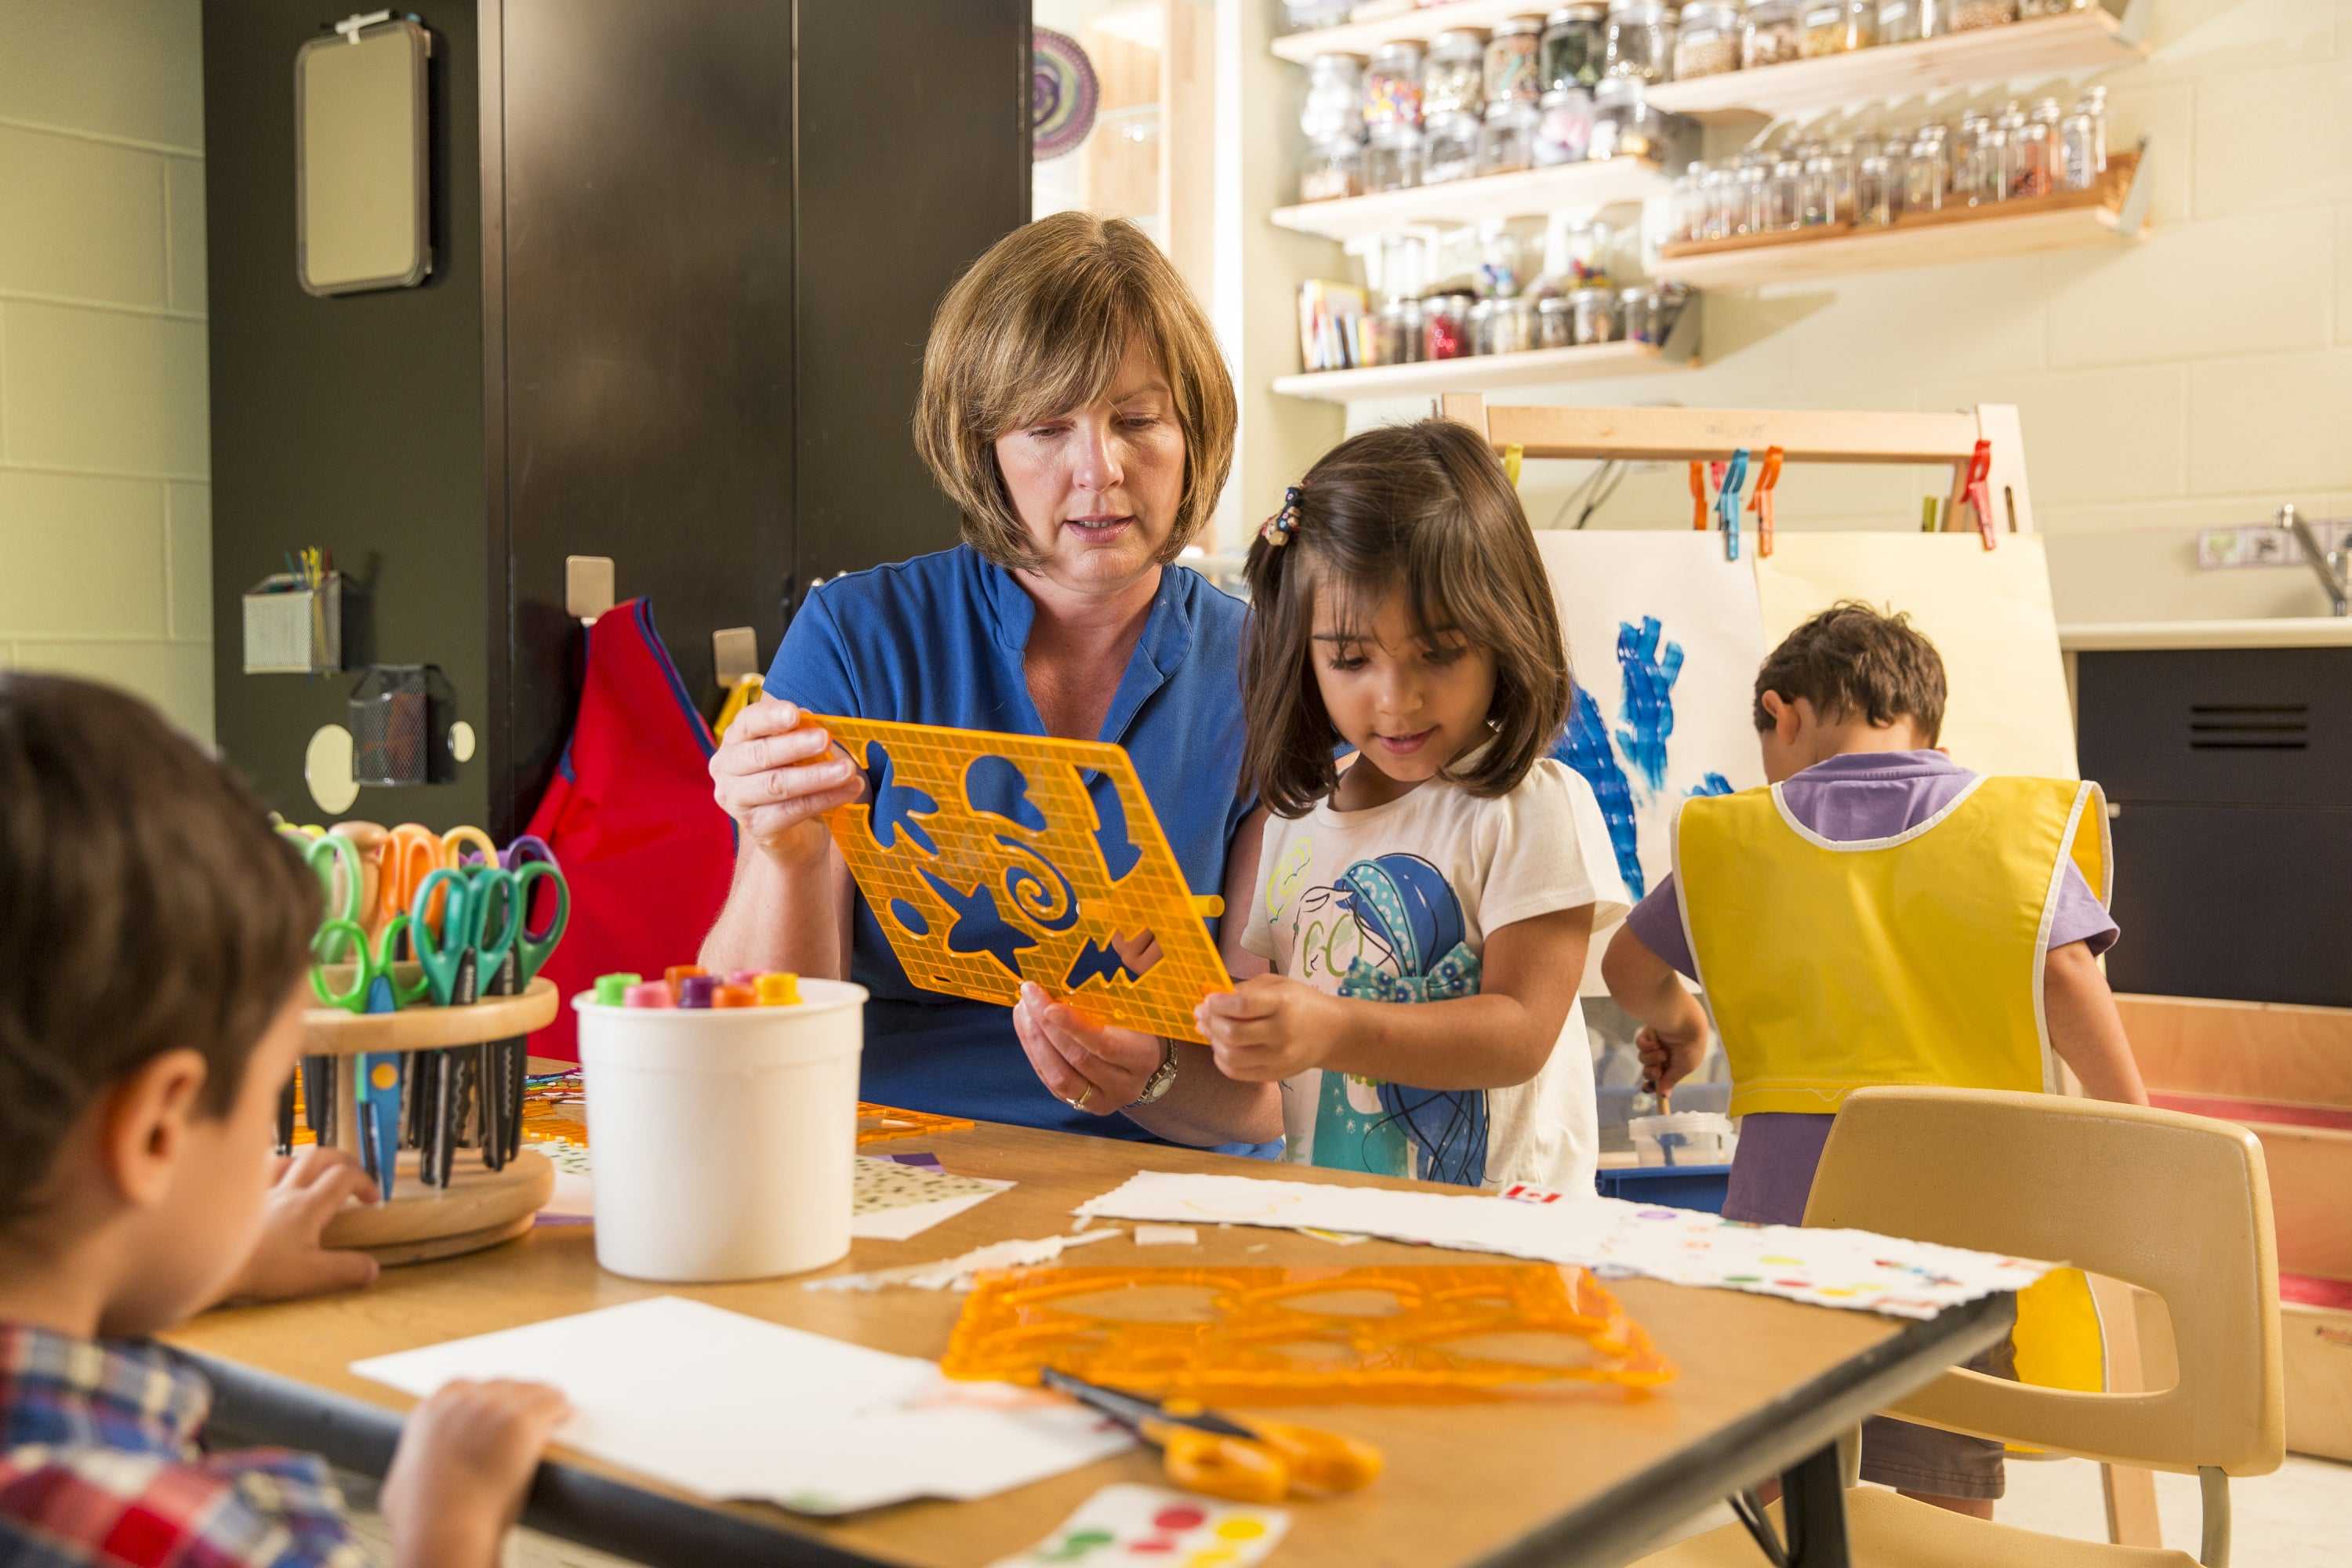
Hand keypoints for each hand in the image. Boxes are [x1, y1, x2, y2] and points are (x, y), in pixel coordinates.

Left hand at [219, 1146, 379, 1304]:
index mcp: (308, 1206)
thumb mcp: (310, 1275)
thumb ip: (345, 1270)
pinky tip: (271, 1178)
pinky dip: (269, 1169)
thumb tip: (372, 1268)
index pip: (345, 1177)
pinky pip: (254, 1173)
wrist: (208, 1265)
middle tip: (352, 1172)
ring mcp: (260, 1194)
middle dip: (342, 1159)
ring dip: (306, 1161)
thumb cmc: (256, 1269)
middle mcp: (286, 1192)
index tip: (373, 1198)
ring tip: (314, 1173)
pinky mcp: (240, 1202)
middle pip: (320, 1156)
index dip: (365, 1182)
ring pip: (287, 1159)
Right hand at [383, 1379, 570, 1567]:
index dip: (485, 1401)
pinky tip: (565, 1415)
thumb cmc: (422, 1521)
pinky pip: (551, 1403)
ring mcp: (492, 1408)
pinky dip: (559, 1409)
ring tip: (554, 1409)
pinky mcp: (520, 1421)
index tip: (497, 1411)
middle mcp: (461, 1402)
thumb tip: (414, 1475)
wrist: (442, 1530)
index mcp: (430, 1412)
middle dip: (514, 1400)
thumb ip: (414, 1467)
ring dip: (540, 1401)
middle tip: (529, 1413)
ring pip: (528, 1391)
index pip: (464, 1389)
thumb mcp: (403, 1487)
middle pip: (500, 1386)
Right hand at [707, 698, 864, 865]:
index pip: (748, 723)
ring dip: (816, 775)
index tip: (795, 714)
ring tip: (848, 769)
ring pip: (777, 785)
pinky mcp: (756, 828)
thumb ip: (800, 733)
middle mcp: (726, 769)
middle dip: (796, 745)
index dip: (770, 717)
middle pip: (760, 754)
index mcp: (735, 740)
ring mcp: (736, 801)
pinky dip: (824, 799)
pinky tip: (849, 791)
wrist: (796, 833)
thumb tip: (811, 719)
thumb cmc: (795, 778)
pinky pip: (792, 811)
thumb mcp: (797, 751)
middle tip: (826, 738)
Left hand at [1012, 982, 1162, 1113]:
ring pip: (1059, 1077)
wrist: (1143, 1064)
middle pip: (1078, 1060)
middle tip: (1030, 995)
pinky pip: (1051, 1082)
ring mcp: (1101, 1101)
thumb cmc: (1136, 1028)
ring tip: (1023, 1010)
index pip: (1104, 1045)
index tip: (1049, 1006)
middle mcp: (1124, 1086)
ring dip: (1035, 1041)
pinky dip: (1035, 1053)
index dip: (1074, 1026)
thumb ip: (1103, 1005)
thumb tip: (1060, 990)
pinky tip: (1026, 1028)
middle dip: (1047, 1026)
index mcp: (1142, 1058)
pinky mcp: (1080, 1105)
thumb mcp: (1131, 1014)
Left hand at [1193, 975, 1342, 1082]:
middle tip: (1203, 1013)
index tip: (1209, 1000)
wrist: (1332, 1033)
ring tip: (1211, 1030)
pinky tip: (1221, 1048)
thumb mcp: (1278, 985)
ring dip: (1213, 1042)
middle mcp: (1281, 1033)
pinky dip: (1221, 1060)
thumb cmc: (1301, 1002)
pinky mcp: (1275, 1075)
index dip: (1218, 1003)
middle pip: (1233, 1033)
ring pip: (1231, 1056)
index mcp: (1283, 1004)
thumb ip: (1245, 990)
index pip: (1243, 1005)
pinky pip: (1237, 1073)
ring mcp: (1278, 1058)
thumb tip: (1210, 1001)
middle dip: (1211, 1022)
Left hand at [1635, 1021, 1706, 1097]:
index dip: (1652, 1085)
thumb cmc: (1690, 1046)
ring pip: (1643, 1059)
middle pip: (1649, 1071)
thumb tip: (1663, 1097)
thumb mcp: (1684, 1067)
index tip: (1646, 1089)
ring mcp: (1656, 1044)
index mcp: (1676, 1064)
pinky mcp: (1649, 1034)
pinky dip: (1646, 1045)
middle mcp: (1665, 1055)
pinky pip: (1640, 1044)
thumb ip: (1670, 1081)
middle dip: (1651, 1073)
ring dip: (1651, 1059)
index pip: (1661, 1078)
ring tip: (1661, 1053)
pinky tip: (1655, 1042)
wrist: (1685, 1023)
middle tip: (1657, 1071)